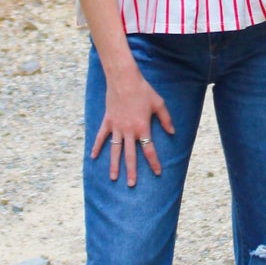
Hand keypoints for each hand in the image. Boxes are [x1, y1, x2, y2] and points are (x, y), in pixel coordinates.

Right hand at [90, 63, 174, 185]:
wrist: (124, 79)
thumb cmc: (143, 90)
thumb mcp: (159, 103)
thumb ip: (166, 119)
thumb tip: (172, 132)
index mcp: (142, 127)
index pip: (149, 150)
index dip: (154, 162)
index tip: (158, 172)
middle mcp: (129, 130)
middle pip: (130, 155)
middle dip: (131, 171)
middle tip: (131, 184)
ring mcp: (116, 127)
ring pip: (115, 150)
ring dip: (114, 165)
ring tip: (113, 178)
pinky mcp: (107, 121)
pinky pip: (101, 137)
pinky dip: (97, 147)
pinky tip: (93, 157)